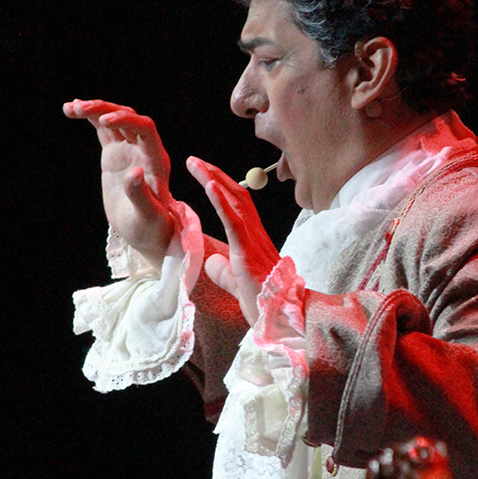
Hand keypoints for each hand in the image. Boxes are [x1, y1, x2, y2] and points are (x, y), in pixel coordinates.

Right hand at [63, 99, 174, 268]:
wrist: (146, 232)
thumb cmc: (151, 227)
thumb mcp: (146, 216)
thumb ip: (140, 195)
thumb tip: (134, 173)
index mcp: (156, 161)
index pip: (145, 129)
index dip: (126, 121)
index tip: (105, 122)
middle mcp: (144, 150)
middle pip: (127, 118)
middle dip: (105, 110)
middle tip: (80, 108)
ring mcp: (129, 150)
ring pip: (113, 120)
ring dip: (95, 110)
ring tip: (71, 107)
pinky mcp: (115, 155)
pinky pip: (103, 131)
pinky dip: (90, 119)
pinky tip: (72, 110)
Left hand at [186, 156, 279, 325]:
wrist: (283, 318)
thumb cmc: (265, 304)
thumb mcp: (237, 284)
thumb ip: (224, 271)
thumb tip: (211, 262)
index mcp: (253, 241)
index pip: (238, 206)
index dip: (221, 187)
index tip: (204, 173)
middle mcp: (256, 235)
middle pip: (236, 196)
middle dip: (214, 175)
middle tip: (194, 160)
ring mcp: (253, 241)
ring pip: (234, 202)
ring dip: (213, 180)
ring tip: (196, 164)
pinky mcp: (248, 251)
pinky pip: (234, 221)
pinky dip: (222, 201)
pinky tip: (209, 186)